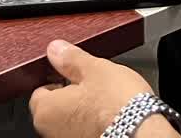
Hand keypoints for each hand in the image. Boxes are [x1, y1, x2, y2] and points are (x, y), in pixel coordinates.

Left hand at [28, 41, 164, 137]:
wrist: (141, 130)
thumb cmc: (117, 105)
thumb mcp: (94, 68)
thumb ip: (70, 58)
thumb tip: (56, 50)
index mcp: (46, 111)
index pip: (39, 91)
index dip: (56, 78)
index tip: (70, 72)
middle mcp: (51, 132)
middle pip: (54, 108)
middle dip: (70, 95)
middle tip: (90, 83)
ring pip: (70, 120)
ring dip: (82, 110)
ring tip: (103, 98)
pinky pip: (83, 130)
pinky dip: (93, 123)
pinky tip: (109, 114)